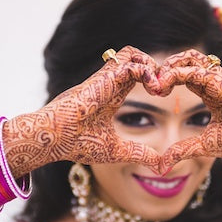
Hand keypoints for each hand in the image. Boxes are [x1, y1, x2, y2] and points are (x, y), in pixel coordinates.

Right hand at [14, 46, 162, 172]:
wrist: (56, 138)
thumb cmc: (79, 144)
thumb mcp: (117, 151)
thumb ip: (139, 155)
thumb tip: (161, 167)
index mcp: (112, 96)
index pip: (136, 75)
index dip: (153, 79)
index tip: (164, 94)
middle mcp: (109, 83)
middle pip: (136, 59)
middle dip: (156, 69)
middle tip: (165, 89)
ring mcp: (106, 78)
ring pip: (132, 54)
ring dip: (151, 65)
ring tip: (159, 86)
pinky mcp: (104, 78)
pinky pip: (130, 62)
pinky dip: (146, 70)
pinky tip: (154, 88)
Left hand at [155, 50, 221, 172]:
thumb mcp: (204, 145)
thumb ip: (182, 151)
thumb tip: (161, 167)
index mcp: (209, 92)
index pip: (183, 75)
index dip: (166, 79)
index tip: (153, 90)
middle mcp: (213, 81)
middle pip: (184, 61)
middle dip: (164, 68)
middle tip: (150, 83)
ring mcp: (218, 78)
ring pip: (190, 58)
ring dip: (170, 65)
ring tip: (157, 80)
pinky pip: (196, 69)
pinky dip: (177, 72)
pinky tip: (165, 83)